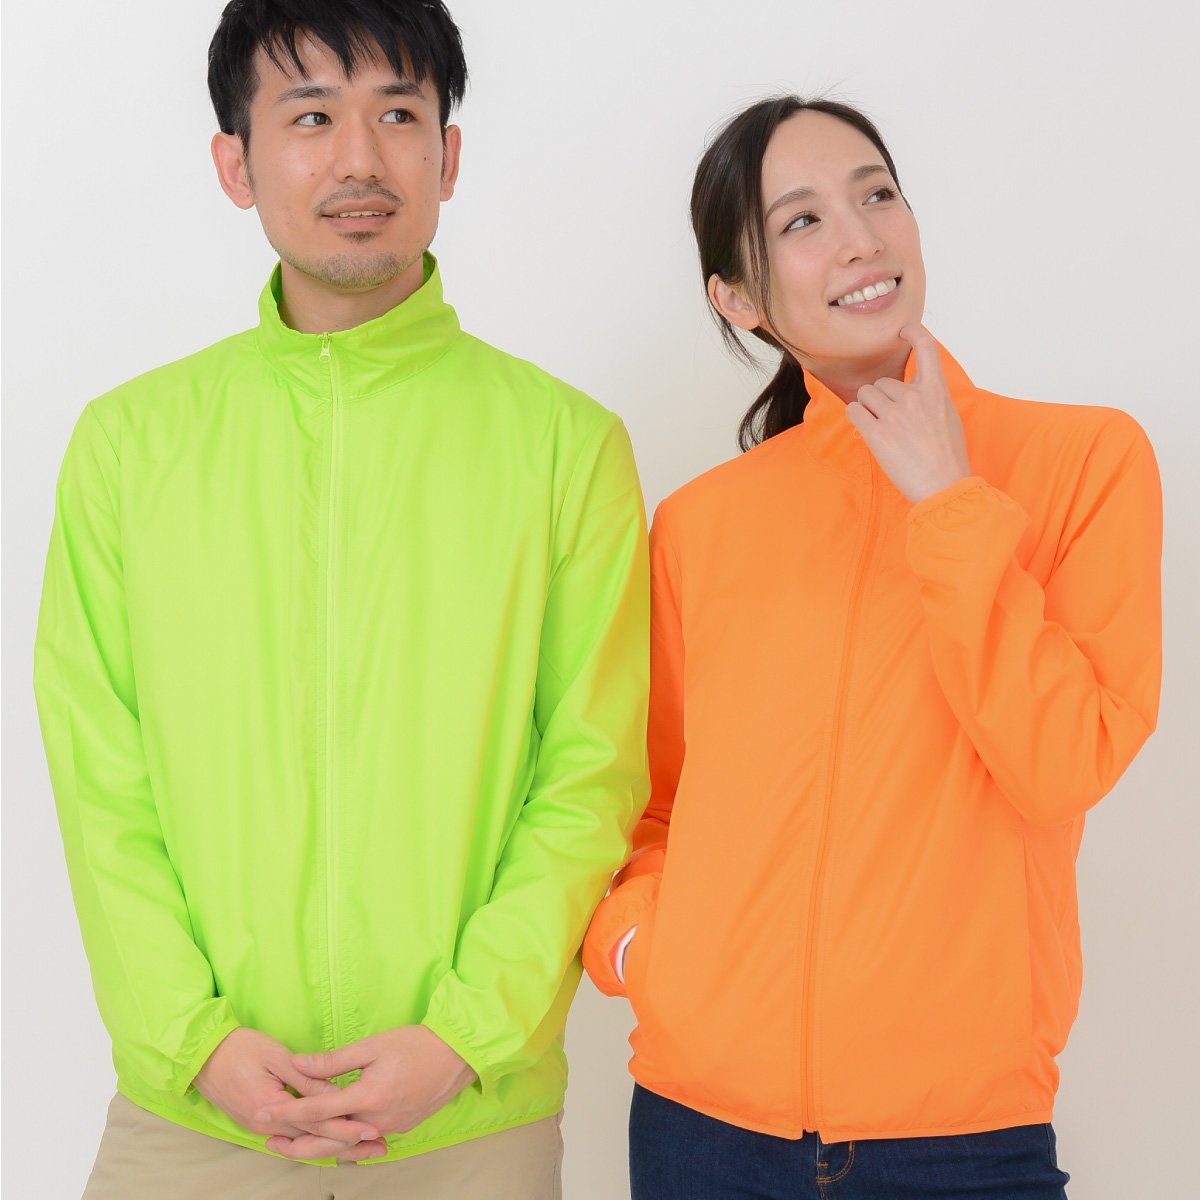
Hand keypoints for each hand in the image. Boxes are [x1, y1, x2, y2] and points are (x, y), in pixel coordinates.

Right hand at [194, 1027, 386, 1160]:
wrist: (201, 1055)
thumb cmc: (239, 1048)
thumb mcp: (277, 1058)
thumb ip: (307, 1079)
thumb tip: (336, 1094)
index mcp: (271, 1109)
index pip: (317, 1122)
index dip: (346, 1127)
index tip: (372, 1130)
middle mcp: (266, 1125)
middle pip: (314, 1138)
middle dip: (348, 1144)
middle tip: (379, 1146)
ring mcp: (260, 1126)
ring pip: (304, 1140)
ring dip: (334, 1144)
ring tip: (365, 1147)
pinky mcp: (258, 1120)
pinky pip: (293, 1134)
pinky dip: (315, 1137)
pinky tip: (332, 1138)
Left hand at [259, 1025, 476, 1159]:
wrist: (458, 1055)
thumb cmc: (416, 1044)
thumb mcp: (372, 1045)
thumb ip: (333, 1060)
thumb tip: (298, 1064)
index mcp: (368, 1097)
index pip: (317, 1110)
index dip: (287, 1111)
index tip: (263, 1112)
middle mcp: (376, 1121)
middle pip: (327, 1142)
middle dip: (294, 1143)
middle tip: (267, 1139)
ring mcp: (389, 1128)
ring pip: (345, 1146)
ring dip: (316, 1145)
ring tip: (291, 1142)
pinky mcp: (399, 1128)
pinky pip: (363, 1142)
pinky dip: (342, 1143)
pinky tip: (329, 1138)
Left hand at [845, 325, 970, 502]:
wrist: (944, 486)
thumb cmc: (947, 457)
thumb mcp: (948, 418)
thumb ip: (930, 399)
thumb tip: (912, 392)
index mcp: (936, 392)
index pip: (927, 350)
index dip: (914, 334)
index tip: (904, 330)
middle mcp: (915, 397)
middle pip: (882, 382)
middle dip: (881, 399)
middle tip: (893, 423)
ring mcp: (895, 415)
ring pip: (865, 395)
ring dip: (867, 408)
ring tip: (880, 428)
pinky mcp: (876, 433)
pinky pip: (854, 411)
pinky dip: (855, 417)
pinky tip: (864, 428)